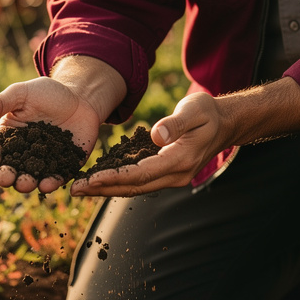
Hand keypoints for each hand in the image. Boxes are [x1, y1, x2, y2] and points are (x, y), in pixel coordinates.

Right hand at [0, 77, 102, 193]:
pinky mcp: (64, 167)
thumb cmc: (47, 93)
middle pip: (9, 171)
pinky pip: (56, 178)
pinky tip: (50, 183)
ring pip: (31, 178)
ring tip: (26, 183)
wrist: (81, 97)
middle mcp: (23, 154)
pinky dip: (52, 183)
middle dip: (6, 177)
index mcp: (8, 138)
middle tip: (7, 178)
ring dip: (26, 184)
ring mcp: (43, 163)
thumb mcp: (21, 94)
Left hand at [71, 91, 228, 196]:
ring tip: (81, 188)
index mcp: (181, 160)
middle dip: (103, 189)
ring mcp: (172, 177)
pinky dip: (119, 182)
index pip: (141, 174)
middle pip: (134, 187)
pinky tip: (100, 180)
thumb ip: (176, 123)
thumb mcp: (195, 109)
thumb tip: (156, 136)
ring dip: (108, 189)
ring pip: (135, 188)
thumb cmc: (209, 112)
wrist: (225, 123)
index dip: (114, 177)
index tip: (91, 179)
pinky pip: (140, 181)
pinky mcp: (167, 173)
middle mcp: (176, 175)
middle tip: (75, 189)